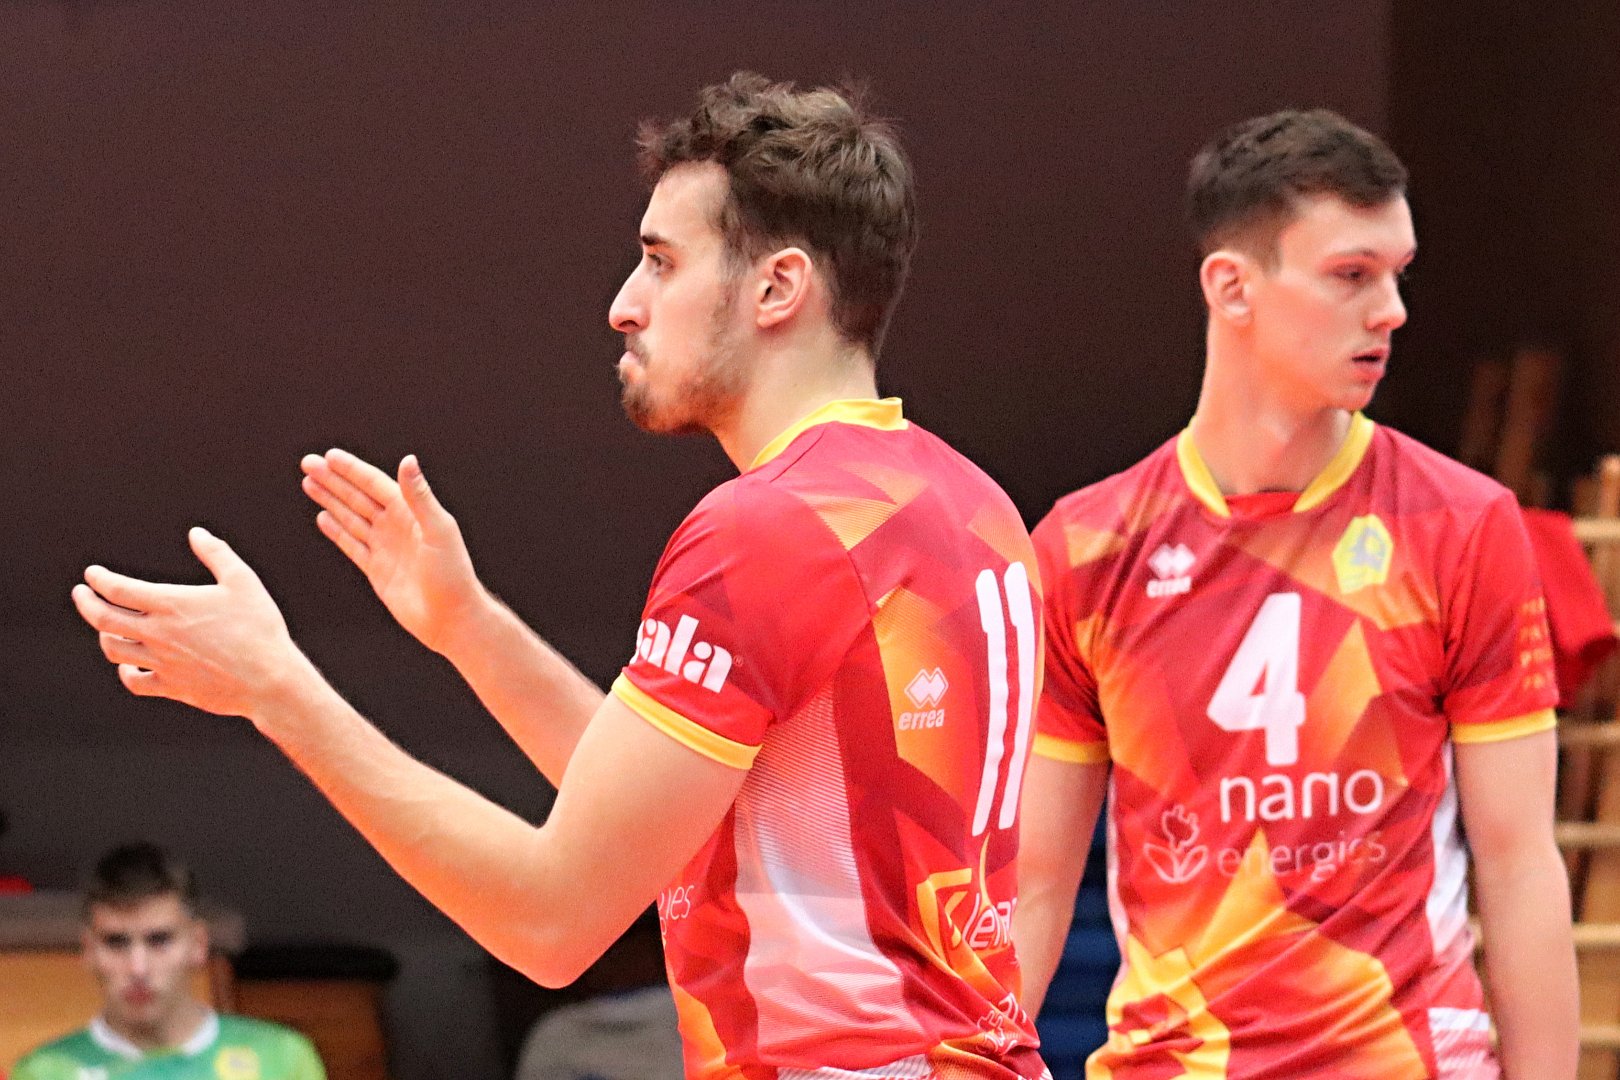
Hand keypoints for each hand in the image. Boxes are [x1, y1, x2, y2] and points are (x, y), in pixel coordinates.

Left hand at [72, 528, 312, 718]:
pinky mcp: (171, 687)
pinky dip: (125, 671)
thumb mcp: (243, 581)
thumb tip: (197, 533)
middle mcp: (159, 634)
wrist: (269, 679)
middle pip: (104, 619)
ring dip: (104, 634)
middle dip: (86, 603)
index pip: (118, 589)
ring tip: (106, 625)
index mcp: (172, 605)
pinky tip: (129, 665)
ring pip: (114, 649)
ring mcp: (162, 663)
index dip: (99, 579)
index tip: (92, 574)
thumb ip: (217, 554)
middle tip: (81, 593)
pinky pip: (134, 681)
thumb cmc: (259, 627)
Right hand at [300, 449, 483, 655]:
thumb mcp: (438, 530)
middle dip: (333, 480)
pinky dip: (336, 531)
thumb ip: (419, 496)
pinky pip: (352, 545)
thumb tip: (408, 460)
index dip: (352, 470)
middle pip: (357, 497)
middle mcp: (396, 526)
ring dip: (330, 500)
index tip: (329, 456)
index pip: (375, 484)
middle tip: (307, 463)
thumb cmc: (452, 574)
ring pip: (351, 517)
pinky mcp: (377, 569)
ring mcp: (385, 547)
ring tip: (309, 482)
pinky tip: (322, 517)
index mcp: (411, 513)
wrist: (450, 618)